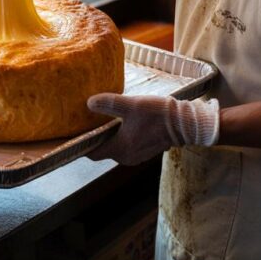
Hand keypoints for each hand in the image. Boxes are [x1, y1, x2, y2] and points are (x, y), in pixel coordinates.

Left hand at [86, 94, 219, 165]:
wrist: (186, 124)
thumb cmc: (158, 115)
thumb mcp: (131, 105)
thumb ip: (109, 103)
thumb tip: (89, 102)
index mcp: (120, 148)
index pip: (93, 153)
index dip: (82, 145)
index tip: (74, 134)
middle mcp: (126, 157)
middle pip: (103, 150)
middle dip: (95, 139)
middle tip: (86, 123)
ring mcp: (137, 156)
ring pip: (116, 149)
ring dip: (109, 138)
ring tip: (102, 122)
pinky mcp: (146, 151)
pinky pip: (127, 147)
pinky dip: (121, 139)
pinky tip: (120, 124)